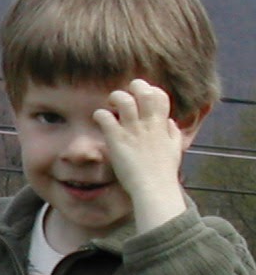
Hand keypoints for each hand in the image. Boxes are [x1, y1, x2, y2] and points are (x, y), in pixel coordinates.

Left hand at [93, 78, 190, 232]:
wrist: (153, 188)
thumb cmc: (163, 172)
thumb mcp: (175, 149)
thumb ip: (172, 133)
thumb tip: (170, 122)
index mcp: (162, 124)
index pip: (160, 95)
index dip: (150, 90)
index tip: (141, 96)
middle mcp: (148, 124)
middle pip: (143, 91)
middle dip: (133, 87)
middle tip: (122, 97)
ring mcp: (132, 130)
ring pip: (123, 100)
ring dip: (114, 98)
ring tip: (109, 105)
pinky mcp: (117, 140)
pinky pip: (105, 117)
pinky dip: (100, 114)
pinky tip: (99, 119)